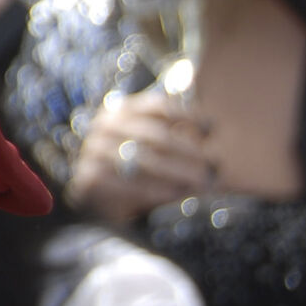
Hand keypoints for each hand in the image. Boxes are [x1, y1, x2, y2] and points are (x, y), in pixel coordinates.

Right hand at [66, 90, 211, 226]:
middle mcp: (105, 126)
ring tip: (203, 182)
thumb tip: (210, 127)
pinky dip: (157, 191)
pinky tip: (177, 196)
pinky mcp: (90, 178)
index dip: (188, 115)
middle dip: (189, 152)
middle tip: (214, 165)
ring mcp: (94, 151)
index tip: (211, 128)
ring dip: (179, 172)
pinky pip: (131, 185)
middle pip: (156, 135)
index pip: (158, 106)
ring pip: (145, 160)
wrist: (95, 199)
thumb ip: (171, 132)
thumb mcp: (149, 144)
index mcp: (120, 110)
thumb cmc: (133, 168)